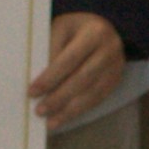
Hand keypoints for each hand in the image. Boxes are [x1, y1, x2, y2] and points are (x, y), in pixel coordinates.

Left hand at [30, 12, 125, 126]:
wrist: (102, 27)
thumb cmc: (73, 29)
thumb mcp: (60, 29)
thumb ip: (50, 51)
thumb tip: (37, 82)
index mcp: (94, 32)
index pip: (69, 59)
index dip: (50, 78)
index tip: (32, 92)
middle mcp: (110, 49)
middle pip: (82, 79)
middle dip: (59, 97)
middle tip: (39, 110)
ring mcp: (116, 66)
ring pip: (92, 93)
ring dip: (69, 110)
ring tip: (50, 121)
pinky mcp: (116, 79)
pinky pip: (97, 99)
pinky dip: (79, 110)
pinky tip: (64, 117)